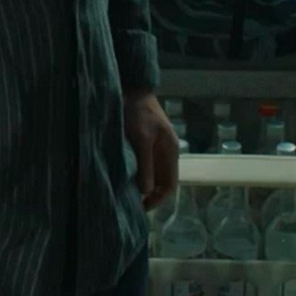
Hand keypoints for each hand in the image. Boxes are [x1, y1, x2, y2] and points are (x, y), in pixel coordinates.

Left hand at [124, 88, 178, 209]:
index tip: (141, 207)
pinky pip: (145, 165)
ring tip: (126, 193)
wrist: (132, 87)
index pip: (170, 185)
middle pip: (162, 182)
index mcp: (170, 151)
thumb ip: (145, 165)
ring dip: (143, 186)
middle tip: (130, 204)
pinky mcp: (146, 143)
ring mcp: (157, 147)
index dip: (158, 200)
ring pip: (153, 175)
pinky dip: (138, 175)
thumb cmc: (137, 112)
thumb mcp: (141, 139)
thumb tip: (145, 192)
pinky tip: (125, 178)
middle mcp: (167, 152)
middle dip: (149, 196)